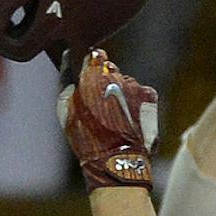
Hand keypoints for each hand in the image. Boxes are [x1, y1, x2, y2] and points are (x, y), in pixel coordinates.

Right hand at [62, 49, 157, 187]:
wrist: (115, 160)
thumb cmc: (86, 136)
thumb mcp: (65, 107)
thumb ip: (66, 79)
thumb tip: (68, 57)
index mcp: (90, 72)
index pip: (94, 56)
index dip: (92, 65)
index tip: (91, 74)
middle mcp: (114, 73)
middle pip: (110, 71)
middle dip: (107, 83)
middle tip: (104, 107)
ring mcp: (133, 83)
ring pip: (127, 83)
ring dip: (123, 95)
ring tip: (119, 119)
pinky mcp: (149, 95)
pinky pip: (143, 94)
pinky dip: (139, 104)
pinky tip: (132, 121)